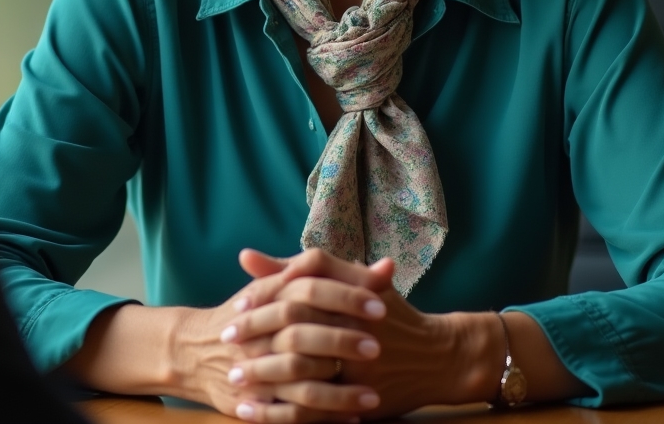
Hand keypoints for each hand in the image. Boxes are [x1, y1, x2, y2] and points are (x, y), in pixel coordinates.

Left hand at [229, 249, 504, 419]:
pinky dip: (280, 412)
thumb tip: (244, 256)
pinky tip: (252, 415)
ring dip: (264, 376)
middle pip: (296, 326)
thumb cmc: (386, 311)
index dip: (265, 294)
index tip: (236, 306)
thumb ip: (297, 269)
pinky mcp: (363, 396)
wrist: (438, 356)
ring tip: (234, 379)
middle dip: (257, 336)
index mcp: (352, 289)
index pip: (300, 285)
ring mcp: (361, 363)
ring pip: (303, 370)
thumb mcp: (349, 280)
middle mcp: (357, 323)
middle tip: (225, 342)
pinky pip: (315, 407)